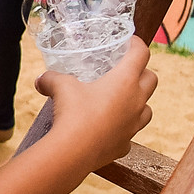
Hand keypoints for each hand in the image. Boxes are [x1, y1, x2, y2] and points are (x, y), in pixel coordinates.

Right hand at [34, 38, 156, 171]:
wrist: (74, 152)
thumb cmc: (73, 112)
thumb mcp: (60, 86)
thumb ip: (52, 78)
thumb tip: (41, 80)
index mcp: (125, 80)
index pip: (141, 53)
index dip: (136, 43)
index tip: (129, 41)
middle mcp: (136, 101)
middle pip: (152, 79)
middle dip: (142, 72)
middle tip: (125, 70)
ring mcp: (134, 125)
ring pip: (147, 108)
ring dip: (138, 102)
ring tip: (120, 100)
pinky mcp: (125, 144)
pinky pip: (130, 133)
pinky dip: (123, 128)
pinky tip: (108, 128)